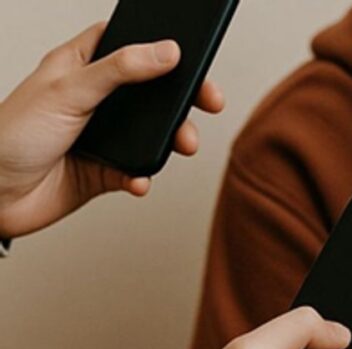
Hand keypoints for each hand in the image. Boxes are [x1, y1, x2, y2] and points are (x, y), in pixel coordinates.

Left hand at [0, 22, 224, 238]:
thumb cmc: (9, 135)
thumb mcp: (68, 92)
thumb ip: (119, 70)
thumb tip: (166, 51)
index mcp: (80, 67)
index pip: (128, 44)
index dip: (161, 46)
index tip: (192, 54)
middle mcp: (94, 100)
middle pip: (153, 91)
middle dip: (183, 101)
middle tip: (210, 103)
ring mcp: (102, 136)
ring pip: (153, 134)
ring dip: (172, 142)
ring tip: (183, 147)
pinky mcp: (104, 171)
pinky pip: (139, 171)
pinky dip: (144, 177)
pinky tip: (138, 180)